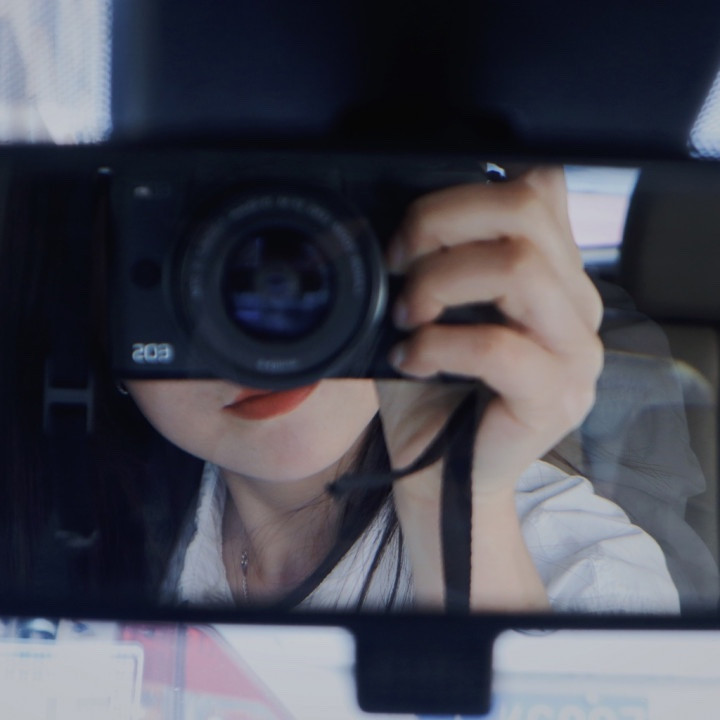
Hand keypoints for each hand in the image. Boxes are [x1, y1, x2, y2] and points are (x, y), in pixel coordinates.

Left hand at [376, 167, 603, 608]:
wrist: (442, 474)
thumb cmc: (432, 390)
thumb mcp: (431, 310)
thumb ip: (436, 259)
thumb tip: (396, 219)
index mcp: (553, 271)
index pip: (537, 185)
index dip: (461, 195)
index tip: (407, 238)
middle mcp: (576, 302)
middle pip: (527, 209)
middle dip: (441, 224)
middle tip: (397, 265)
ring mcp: (576, 351)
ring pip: (520, 269)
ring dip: (441, 282)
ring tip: (405, 316)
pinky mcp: (557, 396)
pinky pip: (499, 346)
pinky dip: (439, 344)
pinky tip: (410, 359)